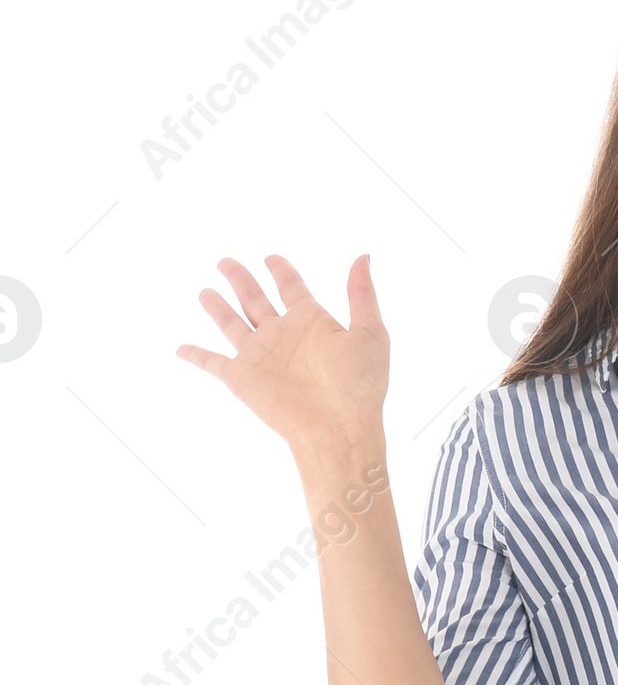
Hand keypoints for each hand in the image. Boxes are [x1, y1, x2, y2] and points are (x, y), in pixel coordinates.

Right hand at [176, 254, 388, 451]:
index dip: (281, 271)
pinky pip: (212, 362)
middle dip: (240, 279)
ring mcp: (261, 356)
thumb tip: (363, 256)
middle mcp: (283, 336)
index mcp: (312, 322)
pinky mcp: (242, 378)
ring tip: (205, 290)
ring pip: (231, 323)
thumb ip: (362, 294)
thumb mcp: (370, 331)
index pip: (291, 288)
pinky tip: (180, 348)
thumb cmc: (360, 385)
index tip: (271, 258)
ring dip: (217, 307)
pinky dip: (195, 355)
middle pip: (255, 298)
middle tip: (224, 261)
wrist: (340, 428)